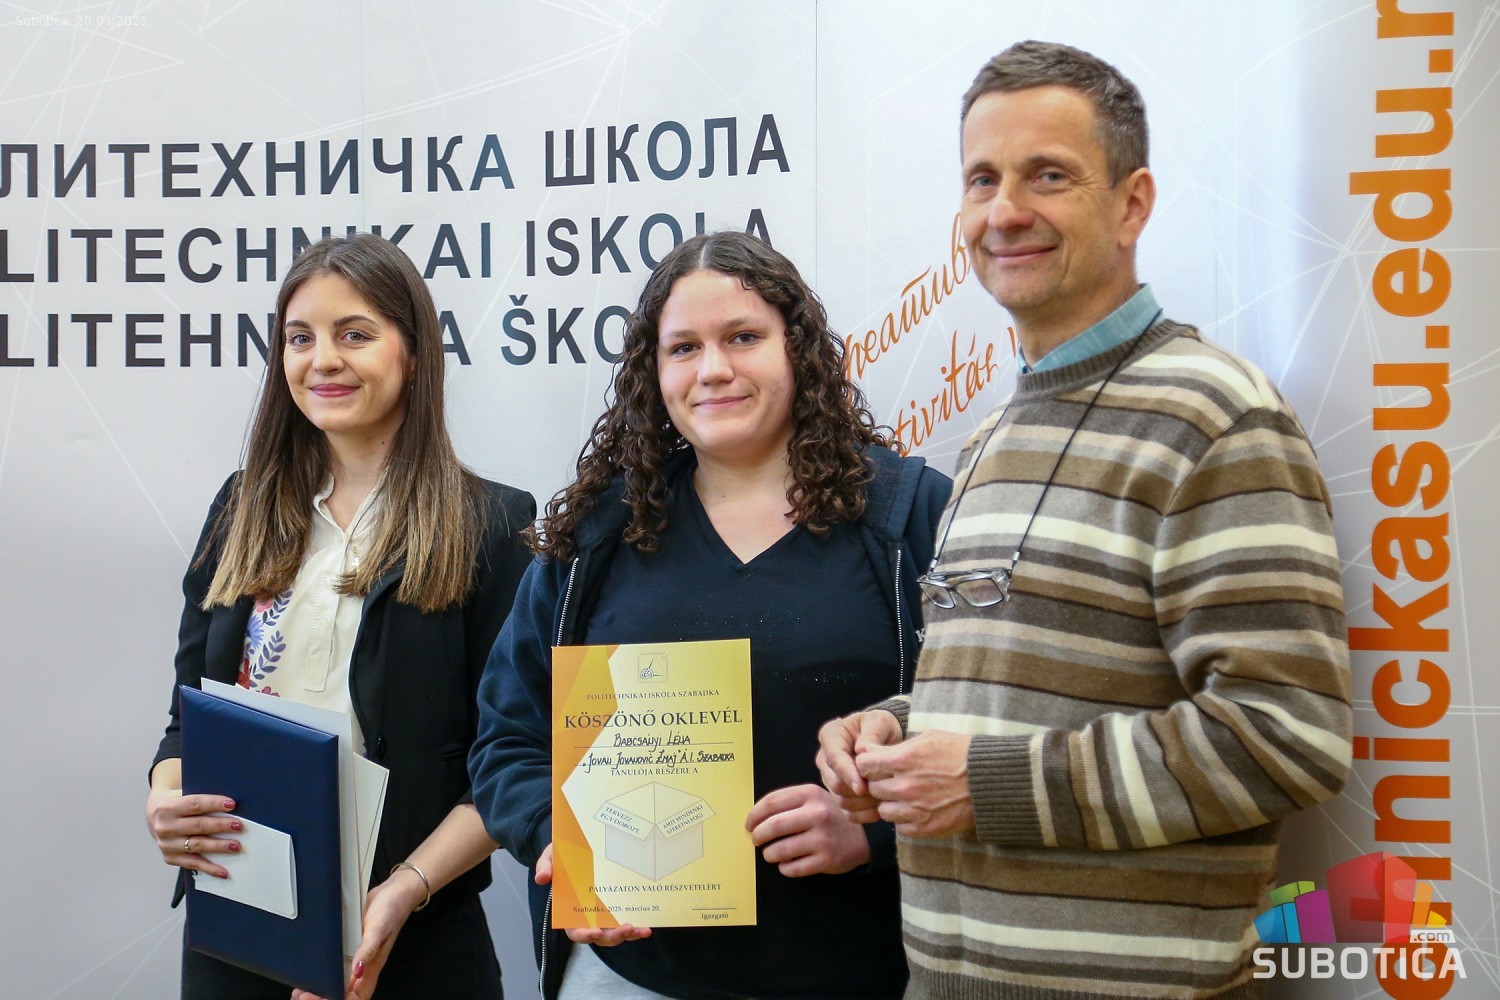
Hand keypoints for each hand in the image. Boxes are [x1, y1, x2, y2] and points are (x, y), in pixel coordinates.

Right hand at [145, 786, 241, 878]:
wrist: (155, 815)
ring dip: (218, 846)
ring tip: (236, 846)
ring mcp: (166, 844)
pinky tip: (223, 871)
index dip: (213, 804)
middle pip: (197, 826)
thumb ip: (201, 798)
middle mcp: (164, 827)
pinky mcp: (170, 858)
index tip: (232, 804)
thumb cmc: (177, 802)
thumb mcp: (183, 793)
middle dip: (220, 826)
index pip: (194, 804)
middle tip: (238, 826)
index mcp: (167, 807)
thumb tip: (230, 803)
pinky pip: (192, 863)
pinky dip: (209, 868)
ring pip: (196, 845)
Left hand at [290, 865, 427, 999]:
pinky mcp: (348, 946)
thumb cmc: (391, 910)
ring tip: (299, 989)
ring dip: (319, 989)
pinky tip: (308, 972)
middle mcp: (362, 967)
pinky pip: (334, 964)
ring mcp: (355, 957)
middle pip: (343, 993)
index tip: (317, 997)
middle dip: (322, 997)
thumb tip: (358, 971)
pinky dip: (321, 972)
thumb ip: (368, 950)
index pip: (356, 996)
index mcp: (372, 967)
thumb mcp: (379, 930)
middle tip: (301, 995)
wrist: (393, 890)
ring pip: (337, 981)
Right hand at [535, 842, 651, 946]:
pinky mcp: (619, 908)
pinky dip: (637, 926)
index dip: (585, 934)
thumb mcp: (552, 856)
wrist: (581, 847)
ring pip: (617, 933)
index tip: (596, 932)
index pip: (576, 931)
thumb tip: (541, 878)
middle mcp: (589, 918)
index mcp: (570, 911)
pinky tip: (648, 924)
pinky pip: (628, 921)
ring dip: (630, 934)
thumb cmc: (563, 856)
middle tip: (626, 928)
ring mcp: (605, 915)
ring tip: (642, 930)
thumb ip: (545, 866)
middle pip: (601, 936)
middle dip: (614, 936)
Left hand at [745, 784, 870, 876]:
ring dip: (769, 854)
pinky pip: (792, 868)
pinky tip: (786, 863)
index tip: (749, 824)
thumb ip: (788, 802)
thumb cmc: (829, 816)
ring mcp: (822, 838)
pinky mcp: (826, 860)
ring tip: (771, 853)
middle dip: (758, 836)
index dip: (754, 815)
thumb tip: (754, 818)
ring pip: (779, 850)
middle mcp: (817, 814)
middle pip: (773, 826)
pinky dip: (784, 868)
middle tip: (756, 840)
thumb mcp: (813, 798)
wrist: (863, 836)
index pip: (771, 803)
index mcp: (810, 794)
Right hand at [815, 710, 902, 821]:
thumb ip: (871, 735)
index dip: (848, 775)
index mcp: (830, 736)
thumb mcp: (879, 722)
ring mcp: (830, 778)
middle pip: (835, 783)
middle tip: (883, 791)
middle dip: (858, 791)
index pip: (834, 759)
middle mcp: (825, 759)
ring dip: (863, 803)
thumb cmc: (880, 727)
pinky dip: (864, 814)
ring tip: (885, 797)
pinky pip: (847, 812)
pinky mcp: (839, 794)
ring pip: (840, 800)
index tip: (862, 787)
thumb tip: (861, 753)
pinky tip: (880, 807)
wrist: (884, 738)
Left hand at [855, 730, 975, 837]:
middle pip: (871, 788)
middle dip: (879, 783)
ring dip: (891, 804)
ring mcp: (913, 810)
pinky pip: (900, 827)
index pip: (863, 765)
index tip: (876, 764)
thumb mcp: (928, 738)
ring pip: (883, 811)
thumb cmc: (961, 754)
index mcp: (902, 760)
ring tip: (907, 796)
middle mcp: (904, 786)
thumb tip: (873, 752)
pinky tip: (918, 809)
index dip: (868, 764)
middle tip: (893, 780)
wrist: (989, 781)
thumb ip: (898, 747)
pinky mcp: (924, 828)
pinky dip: (905, 819)